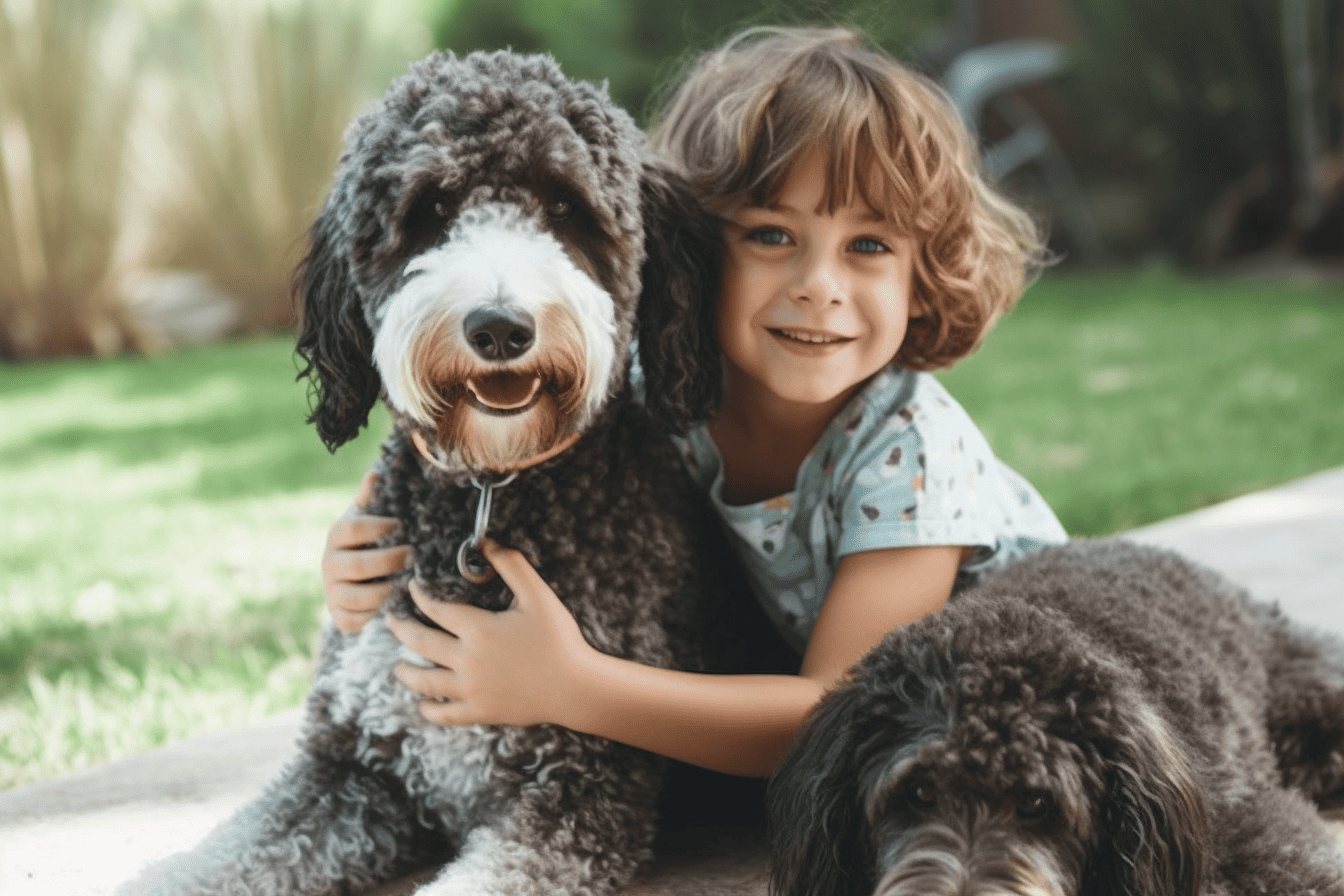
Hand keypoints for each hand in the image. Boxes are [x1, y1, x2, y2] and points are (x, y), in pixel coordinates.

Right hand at [322, 471, 411, 633]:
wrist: (354, 579)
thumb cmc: (369, 542)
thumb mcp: (369, 519)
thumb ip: (372, 500)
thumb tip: (375, 475)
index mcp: (337, 536)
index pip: (353, 528)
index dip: (379, 526)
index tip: (401, 525)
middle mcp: (329, 565)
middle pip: (357, 565)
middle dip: (389, 560)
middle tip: (413, 555)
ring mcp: (332, 592)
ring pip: (358, 596)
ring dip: (387, 590)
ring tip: (408, 582)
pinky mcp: (339, 617)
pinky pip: (357, 619)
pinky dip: (377, 614)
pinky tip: (396, 605)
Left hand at [388, 539, 594, 727]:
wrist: (575, 687)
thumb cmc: (559, 638)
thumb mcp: (539, 596)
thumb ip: (512, 565)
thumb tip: (486, 543)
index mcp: (479, 629)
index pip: (436, 609)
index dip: (419, 596)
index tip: (411, 588)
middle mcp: (468, 660)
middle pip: (422, 643)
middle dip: (402, 630)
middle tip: (390, 622)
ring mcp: (472, 689)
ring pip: (426, 681)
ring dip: (407, 673)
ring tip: (397, 667)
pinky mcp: (481, 712)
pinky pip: (446, 714)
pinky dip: (430, 709)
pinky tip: (423, 705)